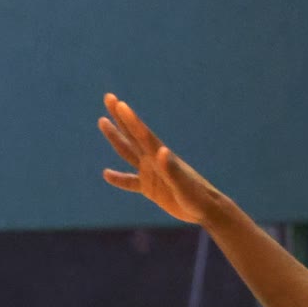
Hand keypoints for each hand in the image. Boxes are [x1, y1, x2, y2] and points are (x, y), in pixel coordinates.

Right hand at [98, 94, 227, 225]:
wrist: (205, 209)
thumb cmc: (196, 196)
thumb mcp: (183, 184)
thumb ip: (171, 168)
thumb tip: (161, 151)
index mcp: (160, 156)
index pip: (142, 134)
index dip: (130, 120)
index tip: (118, 103)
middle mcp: (153, 159)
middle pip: (132, 135)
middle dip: (120, 117)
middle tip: (109, 97)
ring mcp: (151, 172)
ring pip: (128, 152)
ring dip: (116, 137)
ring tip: (102, 121)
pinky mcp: (150, 188)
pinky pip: (130, 182)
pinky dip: (118, 178)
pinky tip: (106, 174)